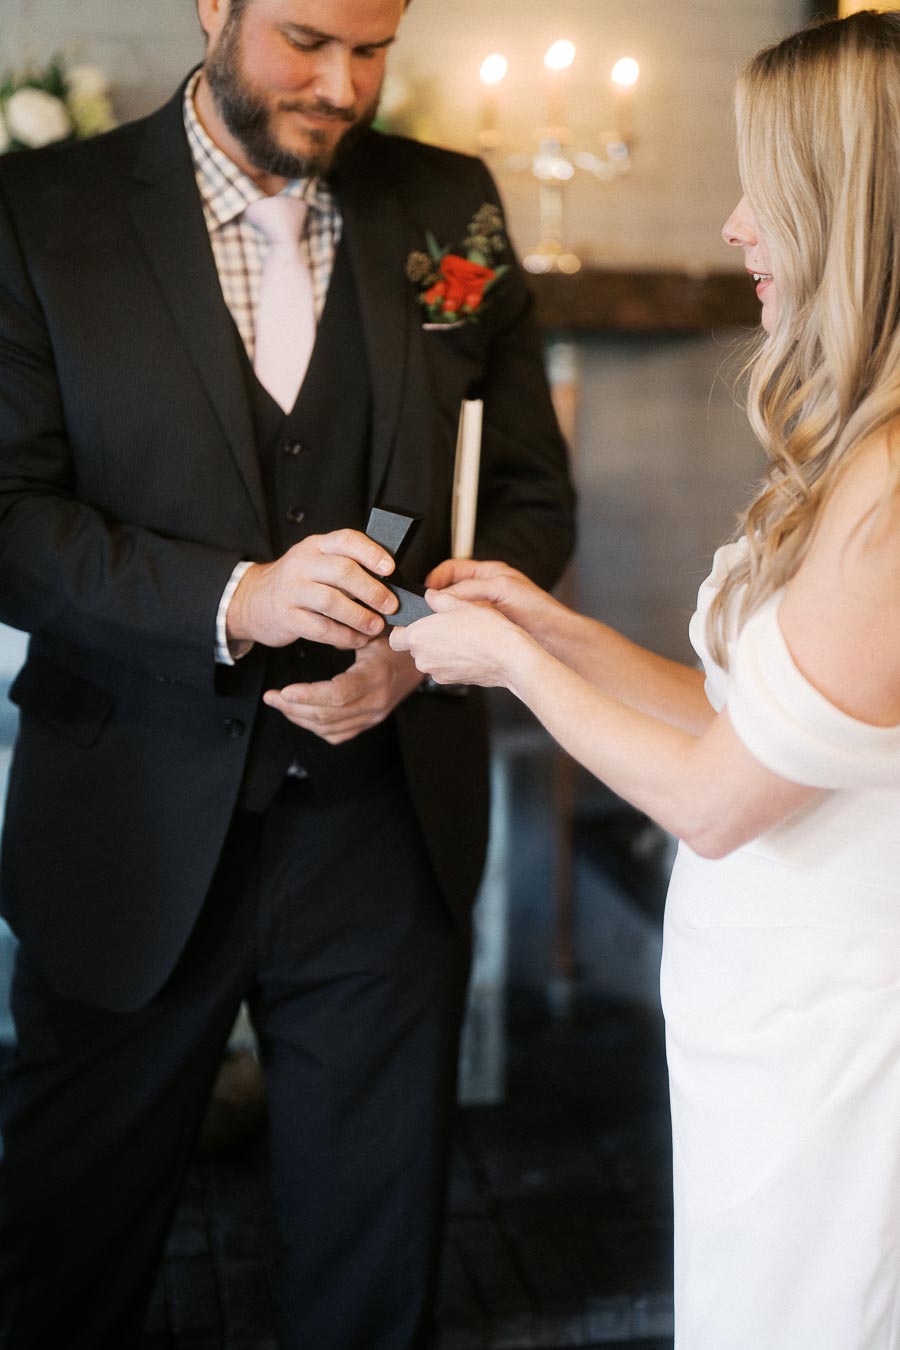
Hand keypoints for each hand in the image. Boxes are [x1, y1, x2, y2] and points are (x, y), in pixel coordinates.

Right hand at [227, 529, 396, 650]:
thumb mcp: (317, 563)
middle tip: (391, 605)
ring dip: (360, 616)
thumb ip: (346, 566)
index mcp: (316, 546)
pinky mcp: (286, 617)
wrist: (252, 600)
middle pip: (342, 571)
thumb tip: (389, 585)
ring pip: (331, 601)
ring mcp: (292, 590)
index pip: (346, 540)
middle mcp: (302, 564)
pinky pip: (320, 628)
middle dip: (372, 590)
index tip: (390, 568)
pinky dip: (343, 636)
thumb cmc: (298, 583)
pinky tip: (357, 639)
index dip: (371, 552)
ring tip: (376, 626)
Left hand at [262, 636, 423, 743]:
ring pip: (329, 728)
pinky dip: (315, 727)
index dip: (308, 696)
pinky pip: (338, 734)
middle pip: (328, 715)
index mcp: (375, 678)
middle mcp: (375, 703)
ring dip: (299, 717)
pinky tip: (301, 714)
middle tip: (272, 696)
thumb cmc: (397, 641)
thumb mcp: (375, 630)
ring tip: (279, 703)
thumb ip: (348, 630)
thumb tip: (318, 621)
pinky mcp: (369, 722)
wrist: (420, 661)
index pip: (338, 695)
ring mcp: (373, 716)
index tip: (285, 692)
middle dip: (294, 707)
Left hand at [390, 589, 529, 688]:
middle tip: (445, 627)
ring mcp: (437, 673)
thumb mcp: (460, 604)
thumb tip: (431, 595)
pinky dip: (452, 662)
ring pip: (431, 660)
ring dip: (440, 651)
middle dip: (426, 639)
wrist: (509, 657)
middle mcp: (423, 658)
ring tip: (461, 638)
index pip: (394, 638)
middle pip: (414, 649)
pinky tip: (468, 651)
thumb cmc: (486, 631)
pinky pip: (445, 670)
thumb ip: (439, 599)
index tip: (414, 625)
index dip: (402, 631)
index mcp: (419, 636)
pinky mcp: (451, 682)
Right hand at [426, 558, 566, 643]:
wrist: (553, 637)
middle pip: (450, 591)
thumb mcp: (501, 588)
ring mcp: (483, 610)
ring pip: (454, 611)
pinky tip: (453, 636)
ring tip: (439, 624)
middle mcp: (483, 590)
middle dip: (438, 599)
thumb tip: (442, 594)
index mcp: (487, 573)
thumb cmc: (537, 607)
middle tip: (429, 609)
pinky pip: (462, 627)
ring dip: (446, 617)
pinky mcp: (484, 629)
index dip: (437, 578)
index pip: (451, 569)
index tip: (426, 591)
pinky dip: (455, 630)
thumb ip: (471, 588)